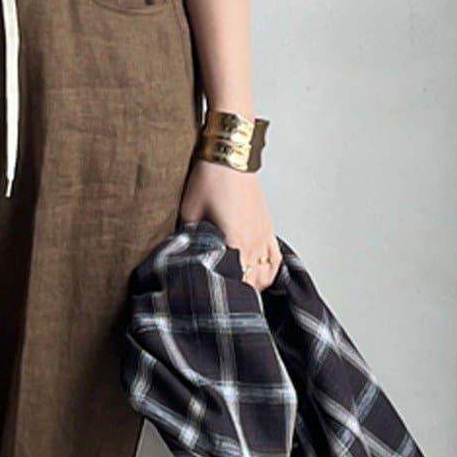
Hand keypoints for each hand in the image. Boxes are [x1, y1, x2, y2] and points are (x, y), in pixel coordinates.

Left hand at [178, 160, 280, 289]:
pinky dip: (268, 272)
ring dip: (254, 285)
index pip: (237, 284)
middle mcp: (254, 244)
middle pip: (252, 284)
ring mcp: (264, 237)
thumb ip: (187, 240)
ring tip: (239, 290)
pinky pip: (275, 259)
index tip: (214, 300)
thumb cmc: (210, 181)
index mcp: (236, 243)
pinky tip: (259, 276)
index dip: (225, 295)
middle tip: (222, 299)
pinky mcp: (267, 228)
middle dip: (238, 293)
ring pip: (266, 275)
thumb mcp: (189, 213)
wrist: (230, 155)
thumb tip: (181, 258)